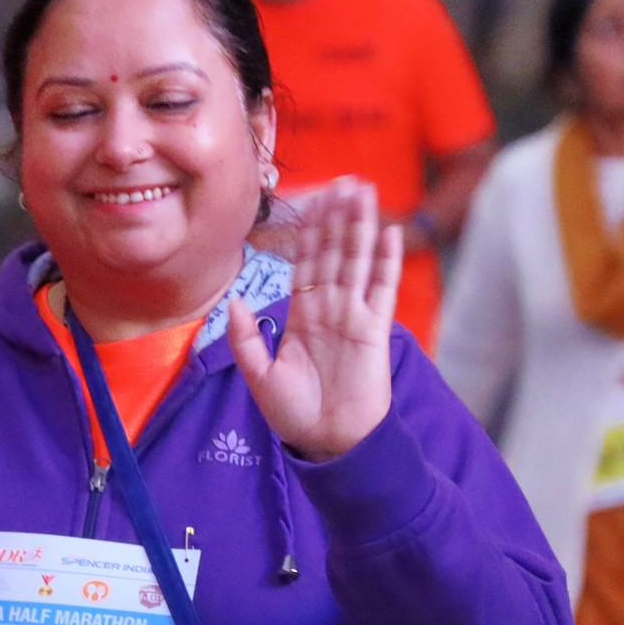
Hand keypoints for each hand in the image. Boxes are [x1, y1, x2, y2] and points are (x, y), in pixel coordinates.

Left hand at [232, 179, 399, 460]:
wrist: (329, 445)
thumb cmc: (295, 416)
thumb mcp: (259, 376)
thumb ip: (247, 338)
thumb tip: (234, 298)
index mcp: (301, 316)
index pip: (306, 262)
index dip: (310, 230)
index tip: (313, 199)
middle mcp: (328, 309)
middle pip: (334, 251)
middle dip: (338, 215)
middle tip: (345, 180)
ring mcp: (353, 317)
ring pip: (357, 260)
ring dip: (361, 226)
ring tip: (365, 191)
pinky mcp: (374, 331)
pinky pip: (381, 290)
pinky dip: (385, 262)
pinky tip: (389, 234)